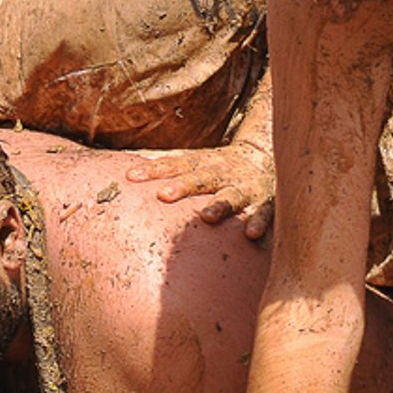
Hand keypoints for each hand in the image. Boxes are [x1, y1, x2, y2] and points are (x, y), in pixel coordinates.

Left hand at [127, 143, 273, 239]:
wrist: (269, 158)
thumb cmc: (221, 168)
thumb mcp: (197, 164)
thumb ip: (169, 169)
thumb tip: (123, 171)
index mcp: (204, 164)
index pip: (175, 164)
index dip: (153, 169)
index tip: (130, 177)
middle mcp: (223, 173)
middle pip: (201, 178)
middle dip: (183, 186)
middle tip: (163, 195)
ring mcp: (245, 187)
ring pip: (232, 195)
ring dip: (220, 205)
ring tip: (207, 216)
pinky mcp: (266, 202)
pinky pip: (265, 213)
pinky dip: (259, 221)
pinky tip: (250, 234)